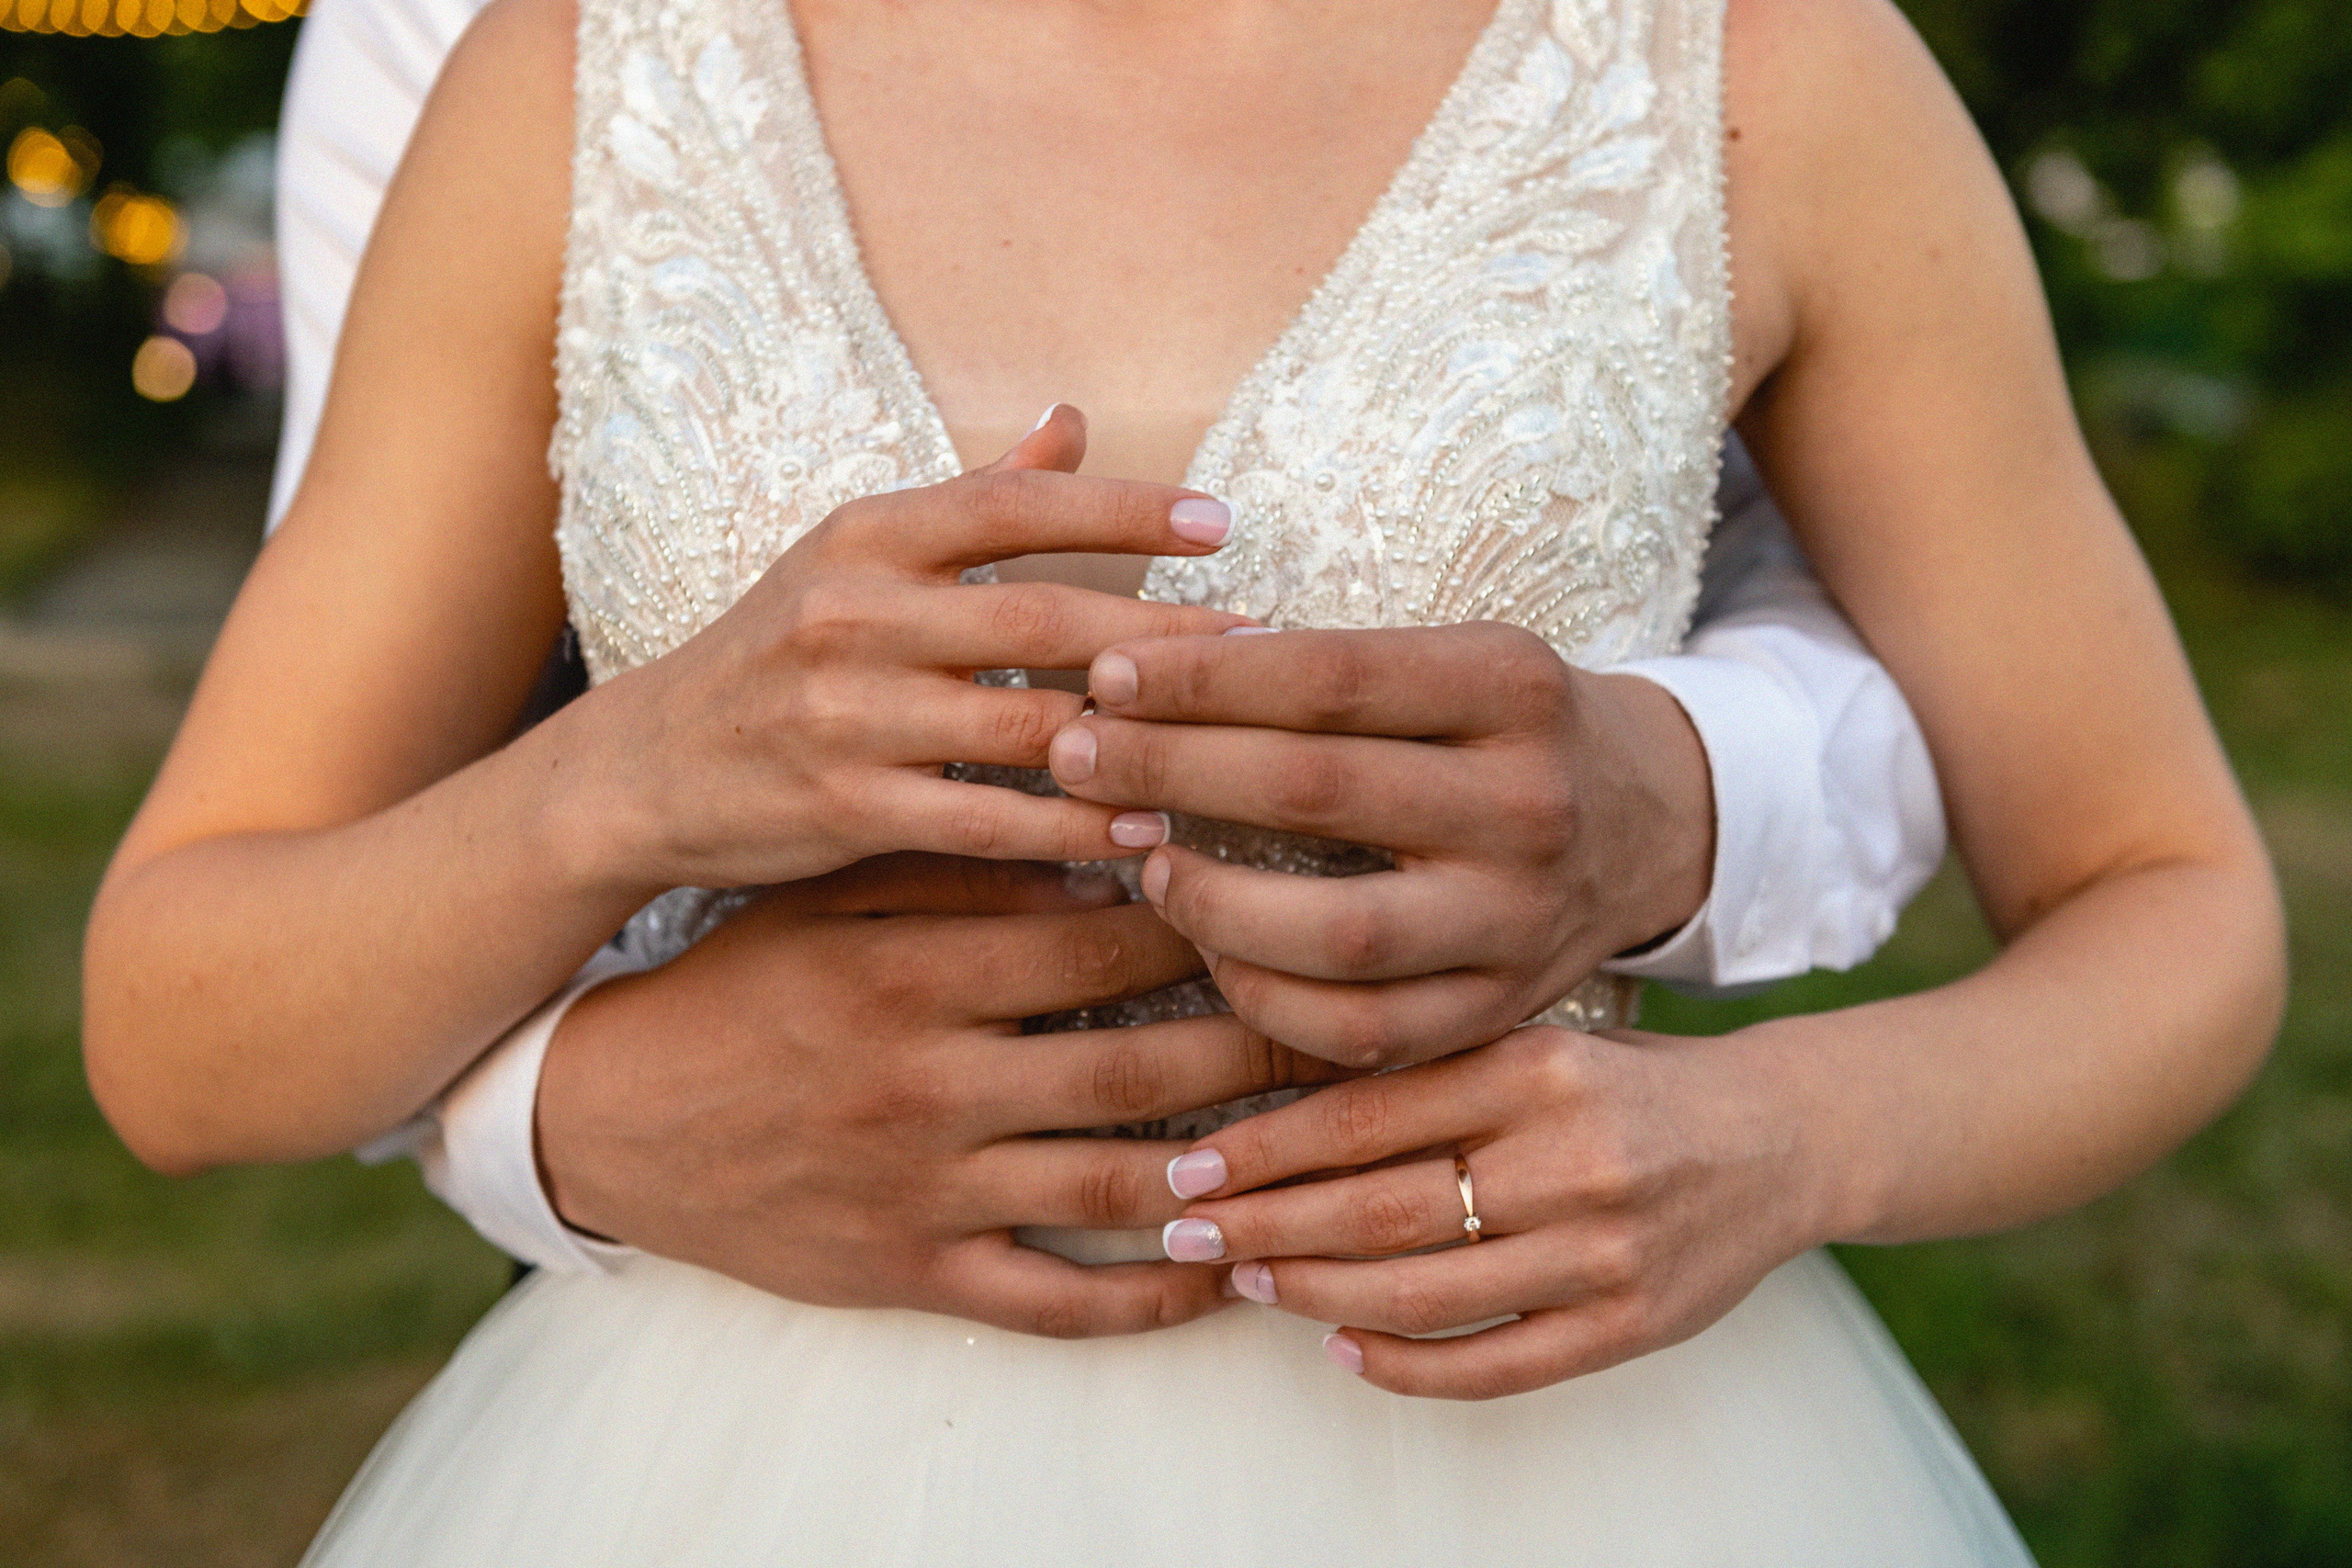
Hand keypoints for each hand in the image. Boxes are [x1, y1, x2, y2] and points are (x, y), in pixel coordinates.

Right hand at [534, 852, 1348, 1337]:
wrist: (608, 1120)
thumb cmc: (736, 989)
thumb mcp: (831, 903)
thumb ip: (962, 874)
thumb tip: (1107, 851)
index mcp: (917, 971)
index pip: (1110, 942)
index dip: (1220, 924)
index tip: (1299, 905)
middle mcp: (933, 1080)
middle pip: (1144, 1062)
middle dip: (1264, 1042)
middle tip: (1360, 1023)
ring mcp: (927, 1188)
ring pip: (1120, 1186)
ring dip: (1236, 1171)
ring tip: (1327, 1142)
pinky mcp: (912, 1272)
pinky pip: (1054, 1301)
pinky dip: (1147, 1300)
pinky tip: (1224, 1277)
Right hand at [573, 408, 1252, 891]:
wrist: (646, 768)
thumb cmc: (778, 652)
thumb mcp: (858, 557)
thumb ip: (973, 495)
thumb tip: (1073, 418)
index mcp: (867, 537)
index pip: (1015, 504)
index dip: (1125, 509)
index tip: (1224, 522)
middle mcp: (854, 614)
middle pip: (1042, 614)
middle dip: (1165, 632)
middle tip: (1267, 646)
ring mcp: (846, 714)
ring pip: (1026, 722)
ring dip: (1137, 736)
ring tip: (1231, 743)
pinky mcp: (845, 808)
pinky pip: (987, 819)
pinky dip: (1074, 826)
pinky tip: (1146, 827)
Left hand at [1045, 623, 1713, 1066]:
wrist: (1647, 822)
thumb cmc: (1500, 728)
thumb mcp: (1448, 661)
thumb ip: (1319, 672)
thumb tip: (1132, 680)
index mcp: (1513, 686)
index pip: (1331, 676)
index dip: (1202, 678)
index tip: (1105, 674)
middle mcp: (1531, 804)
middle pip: (1318, 791)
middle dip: (1172, 771)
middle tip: (1074, 757)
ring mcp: (1521, 921)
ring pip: (1337, 933)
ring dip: (1209, 901)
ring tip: (1139, 860)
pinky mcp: (1498, 1011)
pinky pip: (1357, 1032)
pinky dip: (1261, 997)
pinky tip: (1208, 951)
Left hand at [1155, 1025, 1838, 1397]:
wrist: (1784, 1136)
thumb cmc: (1630, 1084)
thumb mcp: (1538, 1044)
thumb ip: (1435, 1076)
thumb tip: (1279, 1117)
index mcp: (1536, 1066)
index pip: (1365, 1115)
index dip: (1264, 1148)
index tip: (1191, 1167)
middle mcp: (1569, 1155)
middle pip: (1379, 1206)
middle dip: (1265, 1226)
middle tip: (1186, 1231)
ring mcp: (1601, 1249)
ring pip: (1422, 1292)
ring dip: (1316, 1294)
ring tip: (1249, 1282)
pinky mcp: (1629, 1325)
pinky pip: (1494, 1365)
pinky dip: (1406, 1366)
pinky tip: (1342, 1351)